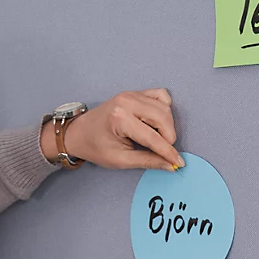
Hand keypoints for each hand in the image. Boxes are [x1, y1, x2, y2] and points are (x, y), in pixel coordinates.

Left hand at [61, 89, 184, 171]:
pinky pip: (160, 95)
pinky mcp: (135, 93)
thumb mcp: (120, 160)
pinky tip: (158, 121)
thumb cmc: (95, 147)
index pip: (153, 137)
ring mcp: (131, 94)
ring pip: (164, 107)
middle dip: (169, 137)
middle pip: (163, 118)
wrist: (79, 133)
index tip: (178, 162)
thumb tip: (170, 165)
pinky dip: (164, 108)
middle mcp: (127, 102)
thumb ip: (147, 161)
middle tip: (165, 152)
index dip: (168, 152)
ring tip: (159, 139)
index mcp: (120, 119)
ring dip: (168, 125)